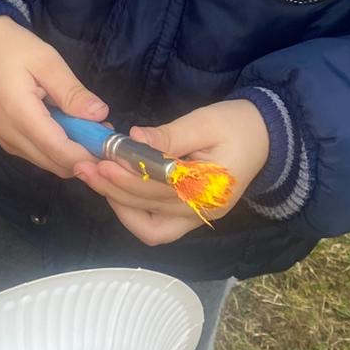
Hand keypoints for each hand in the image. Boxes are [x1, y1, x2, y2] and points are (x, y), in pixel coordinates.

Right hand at [0, 16, 109, 176]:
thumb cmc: (14, 48)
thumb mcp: (47, 61)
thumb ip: (72, 92)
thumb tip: (100, 115)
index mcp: (19, 115)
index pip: (61, 151)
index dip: (90, 155)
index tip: (113, 146)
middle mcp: (10, 136)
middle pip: (57, 164)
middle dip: (85, 155)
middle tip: (104, 131)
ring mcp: (7, 142)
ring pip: (49, 163)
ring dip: (72, 153)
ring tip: (87, 126)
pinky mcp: (7, 141)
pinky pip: (39, 156)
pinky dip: (58, 149)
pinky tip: (68, 127)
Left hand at [73, 98, 269, 244]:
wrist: (265, 136)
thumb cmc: (236, 125)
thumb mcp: (205, 122)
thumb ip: (169, 134)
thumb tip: (134, 137)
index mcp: (210, 187)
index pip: (160, 187)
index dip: (127, 175)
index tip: (101, 159)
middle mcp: (202, 211)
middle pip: (149, 208)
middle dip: (113, 189)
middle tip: (85, 166)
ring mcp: (196, 218)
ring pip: (149, 227)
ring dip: (118, 204)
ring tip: (94, 178)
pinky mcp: (189, 216)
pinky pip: (156, 227)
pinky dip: (132, 214)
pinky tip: (115, 191)